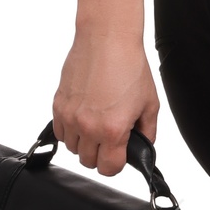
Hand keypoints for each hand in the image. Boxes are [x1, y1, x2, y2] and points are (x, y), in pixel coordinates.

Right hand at [52, 25, 159, 175]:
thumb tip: (142, 148)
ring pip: (72, 148)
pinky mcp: (58, 104)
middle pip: (88, 161)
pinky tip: (83, 118)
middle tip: (110, 138)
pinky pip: (59, 132)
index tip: (119, 156)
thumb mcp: (150, 104)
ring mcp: (70, 116)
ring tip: (96, 125)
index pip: (108, 169)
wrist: (107, 40)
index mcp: (112, 130)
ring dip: (84, 143)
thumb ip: (147, 133)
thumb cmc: (130, 67)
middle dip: (101, 154)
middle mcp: (88, 126)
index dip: (116, 164)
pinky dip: (70, 130)